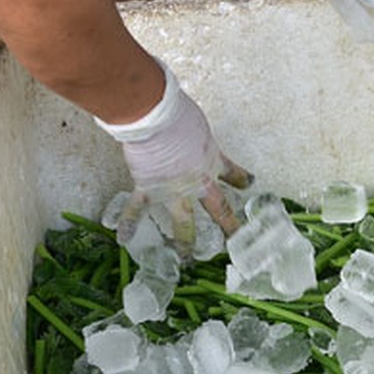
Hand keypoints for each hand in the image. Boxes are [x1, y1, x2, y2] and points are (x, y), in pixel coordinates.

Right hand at [97, 63, 251, 259]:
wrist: (155, 118)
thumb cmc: (177, 112)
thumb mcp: (195, 123)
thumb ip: (193, 134)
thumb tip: (185, 132)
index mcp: (211, 160)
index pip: (232, 172)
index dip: (242, 178)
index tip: (252, 183)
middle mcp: (197, 180)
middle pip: (218, 208)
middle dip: (229, 225)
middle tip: (236, 240)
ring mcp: (174, 189)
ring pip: (183, 222)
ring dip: (185, 243)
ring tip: (187, 260)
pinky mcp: (149, 188)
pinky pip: (137, 210)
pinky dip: (128, 223)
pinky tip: (122, 238)